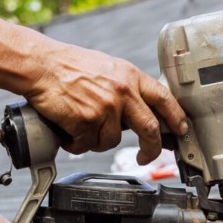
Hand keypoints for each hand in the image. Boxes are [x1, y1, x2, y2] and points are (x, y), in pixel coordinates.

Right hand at [26, 44, 187, 164]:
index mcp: (129, 76)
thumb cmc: (68, 66)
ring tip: (81, 126)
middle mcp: (122, 92)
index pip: (163, 98)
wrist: (41, 65)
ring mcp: (105, 107)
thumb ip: (125, 88)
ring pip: (112, 141)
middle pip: (150, 128)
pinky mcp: (87, 121)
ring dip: (96, 141)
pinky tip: (68, 130)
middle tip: (147, 157)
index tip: (181, 129)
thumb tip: (138, 111)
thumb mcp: (107, 68)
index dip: (176, 117)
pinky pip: (87, 145)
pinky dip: (76, 143)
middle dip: (152, 148)